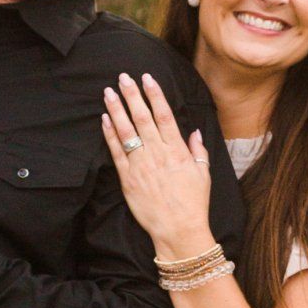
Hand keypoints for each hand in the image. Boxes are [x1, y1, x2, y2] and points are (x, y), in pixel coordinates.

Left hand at [100, 71, 216, 259]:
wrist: (178, 230)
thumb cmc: (193, 203)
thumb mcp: (203, 174)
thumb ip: (198, 150)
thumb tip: (194, 131)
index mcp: (177, 150)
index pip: (164, 115)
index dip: (155, 94)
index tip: (147, 78)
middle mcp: (158, 154)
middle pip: (142, 118)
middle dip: (132, 95)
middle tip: (123, 77)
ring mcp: (141, 165)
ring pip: (126, 131)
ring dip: (117, 110)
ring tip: (108, 92)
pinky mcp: (127, 178)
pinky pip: (116, 152)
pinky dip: (109, 134)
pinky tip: (104, 119)